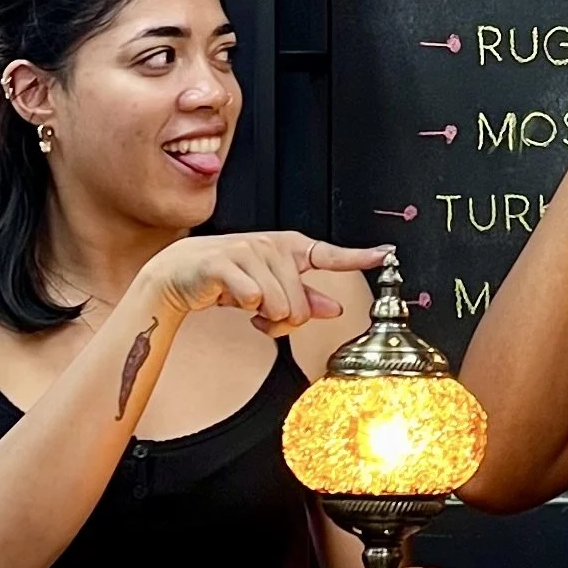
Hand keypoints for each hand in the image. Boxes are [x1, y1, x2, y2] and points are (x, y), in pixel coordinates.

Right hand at [142, 232, 388, 334]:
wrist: (181, 272)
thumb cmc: (232, 278)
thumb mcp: (272, 288)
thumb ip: (305, 298)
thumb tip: (335, 309)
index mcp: (290, 249)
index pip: (330, 255)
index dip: (359, 257)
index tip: (387, 254)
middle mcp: (273, 246)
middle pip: (300, 305)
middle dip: (282, 321)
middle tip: (263, 314)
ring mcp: (250, 251)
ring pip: (279, 307)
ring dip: (263, 319)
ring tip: (248, 305)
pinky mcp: (227, 263)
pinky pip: (254, 299)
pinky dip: (245, 311)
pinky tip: (234, 302)